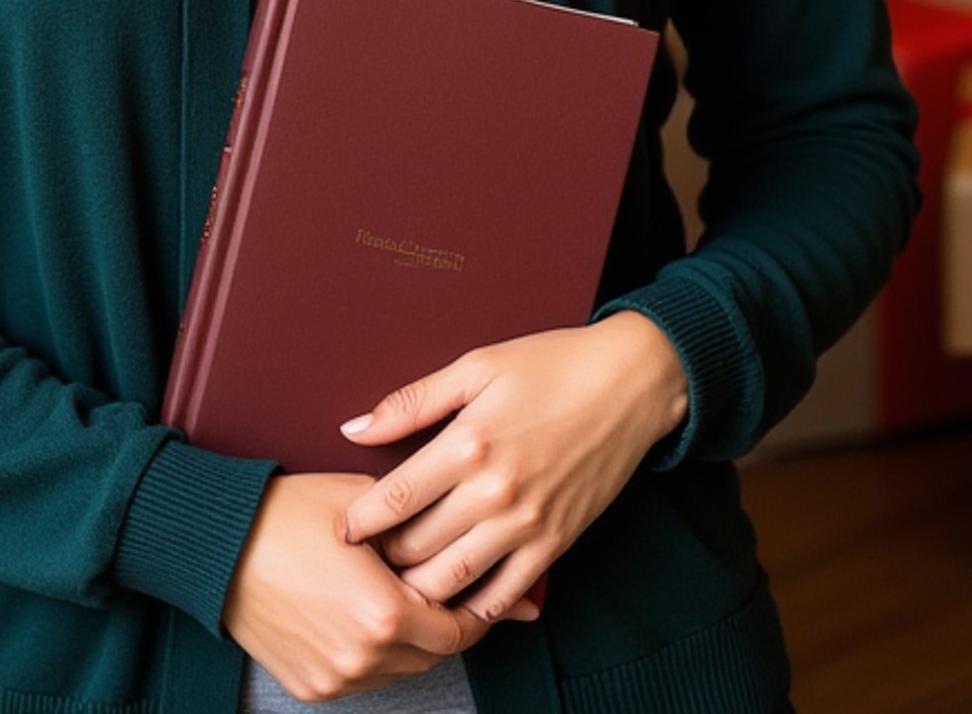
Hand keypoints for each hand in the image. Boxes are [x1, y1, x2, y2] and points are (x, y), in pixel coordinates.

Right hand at [220, 472, 536, 701]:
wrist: (220, 544)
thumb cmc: (288, 515)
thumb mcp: (365, 505)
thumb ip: (420, 530)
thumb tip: (472, 544)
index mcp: (384, 613)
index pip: (458, 631)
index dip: (478, 612)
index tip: (483, 594)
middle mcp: (362, 657)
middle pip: (431, 654)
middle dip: (442, 623)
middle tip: (440, 589)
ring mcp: (335, 677)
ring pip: (398, 669)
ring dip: (407, 641)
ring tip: (394, 595)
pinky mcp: (311, 686)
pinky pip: (361, 677)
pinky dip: (371, 652)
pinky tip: (359, 614)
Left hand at [336, 314, 689, 621]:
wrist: (629, 383)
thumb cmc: (551, 366)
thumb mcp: (475, 366)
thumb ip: (411, 402)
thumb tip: (354, 429)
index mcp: (467, 443)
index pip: (392, 500)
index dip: (358, 523)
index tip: (342, 530)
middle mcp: (493, 492)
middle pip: (415, 549)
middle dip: (384, 558)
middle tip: (367, 557)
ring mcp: (526, 524)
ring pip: (451, 582)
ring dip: (419, 588)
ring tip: (402, 579)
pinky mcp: (554, 545)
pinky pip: (502, 597)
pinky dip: (472, 605)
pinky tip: (455, 592)